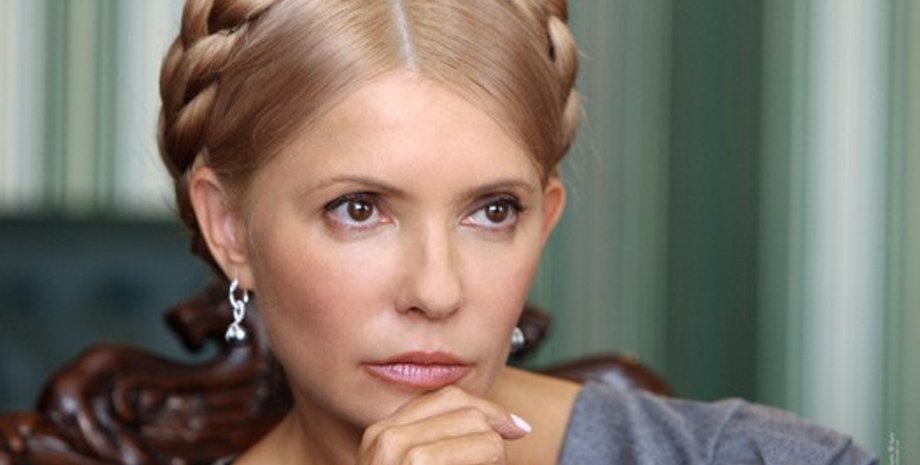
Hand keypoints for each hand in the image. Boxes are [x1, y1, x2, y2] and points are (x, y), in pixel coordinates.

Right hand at [357, 386, 530, 464]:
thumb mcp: (414, 462)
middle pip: (461, 405)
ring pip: (479, 427)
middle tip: (510, 445)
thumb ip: (437, 443)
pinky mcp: (417, 463)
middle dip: (493, 426)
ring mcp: (396, 451)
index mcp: (380, 434)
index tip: (516, 427)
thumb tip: (496, 424)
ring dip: (494, 452)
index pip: (443, 397)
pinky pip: (487, 448)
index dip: (485, 408)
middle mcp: (383, 436)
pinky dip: (494, 460)